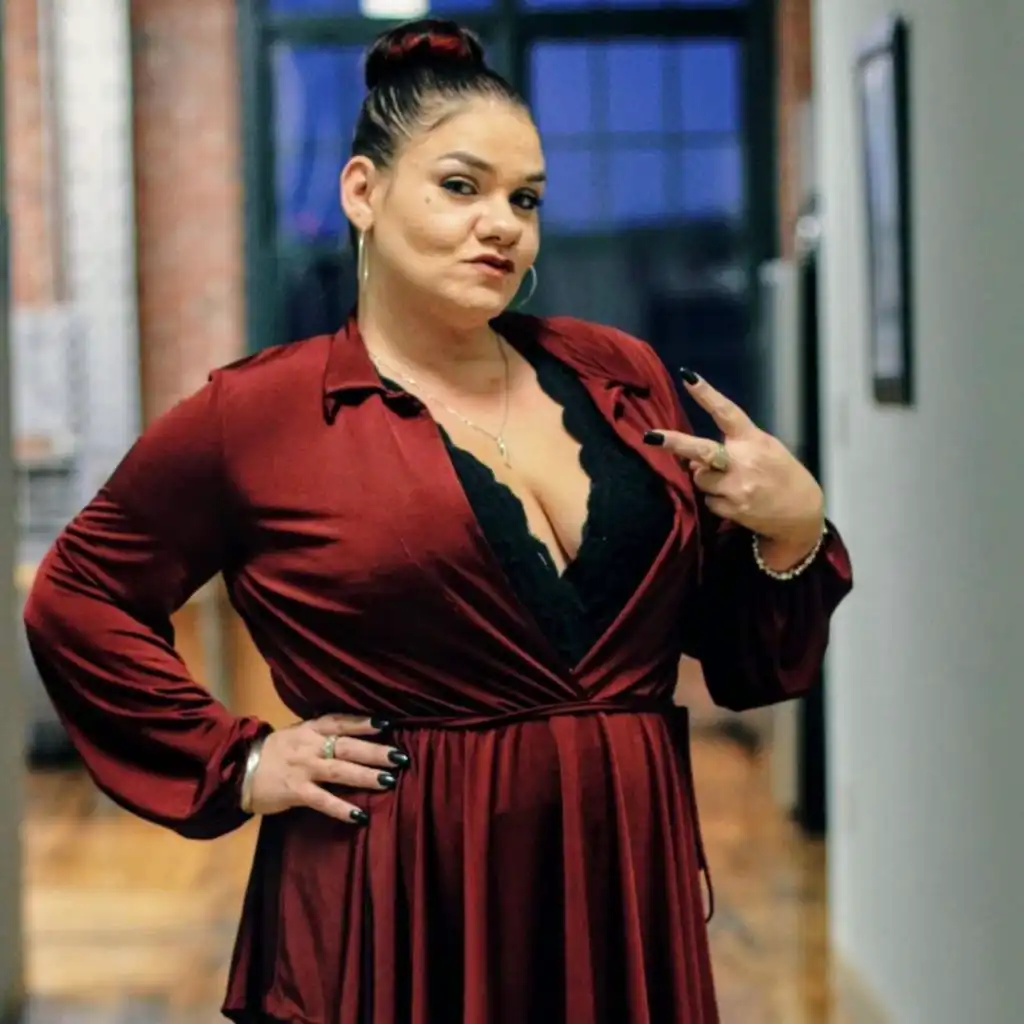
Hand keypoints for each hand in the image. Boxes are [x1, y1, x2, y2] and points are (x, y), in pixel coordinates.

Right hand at [249, 714, 407, 824]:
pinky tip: (359, 815)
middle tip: (400, 756)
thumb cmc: (271, 753)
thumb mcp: (295, 735)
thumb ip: (320, 734)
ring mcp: (303, 769)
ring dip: (366, 775)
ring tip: (389, 780)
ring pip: (340, 771)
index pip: (340, 722)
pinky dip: (341, 808)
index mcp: (309, 730)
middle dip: (375, 751)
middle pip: (347, 746)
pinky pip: (322, 800)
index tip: (386, 724)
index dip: (363, 722)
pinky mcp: (295, 792)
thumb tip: (351, 735)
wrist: (236, 771)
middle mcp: (309, 746)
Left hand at [644, 372, 824, 553]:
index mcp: (753, 440)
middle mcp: (743, 462)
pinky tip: (735, 500)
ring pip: (699, 478)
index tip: (688, 378)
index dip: (706, 394)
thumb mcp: (767, 450)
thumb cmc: (783, 475)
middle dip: (674, 443)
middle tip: (651, 436)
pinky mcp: (732, 509)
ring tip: (730, 483)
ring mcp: (736, 488)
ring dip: (705, 478)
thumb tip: (694, 459)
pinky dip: (715, 498)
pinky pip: (707, 500)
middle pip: (701, 451)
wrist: (802, 515)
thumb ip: (734, 447)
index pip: (727, 412)